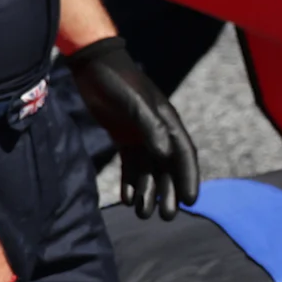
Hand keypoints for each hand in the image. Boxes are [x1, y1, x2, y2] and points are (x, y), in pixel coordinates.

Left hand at [67, 35, 198, 219]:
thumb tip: (164, 154)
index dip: (188, 178)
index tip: (189, 201)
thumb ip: (150, 126)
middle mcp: (159, 130)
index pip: (183, 154)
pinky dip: (130, 181)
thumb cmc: (115, 79)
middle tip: (165, 217)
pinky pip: (131, 163)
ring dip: (148, 191)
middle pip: (167, 167)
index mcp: (168, 120)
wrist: (93, 64)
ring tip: (143, 214)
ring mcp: (141, 134)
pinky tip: (127, 198)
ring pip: (149, 169)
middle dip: (168, 192)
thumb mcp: (133, 102)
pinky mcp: (123, 135)